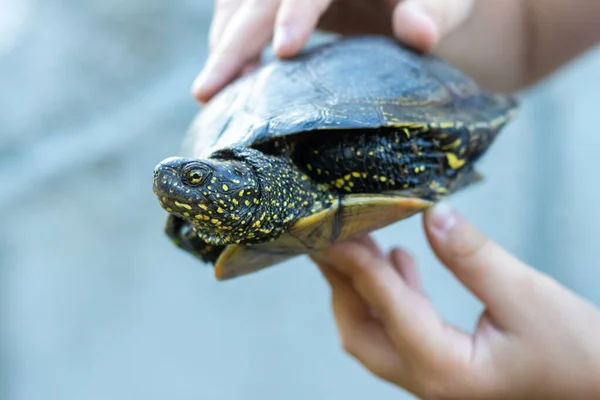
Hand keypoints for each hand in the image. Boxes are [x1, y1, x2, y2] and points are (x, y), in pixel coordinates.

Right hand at [192, 0, 474, 102]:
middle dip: (234, 43)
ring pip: (241, 5)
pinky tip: (229, 81)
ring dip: (223, 47)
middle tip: (207, 90)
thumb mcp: (448, 1)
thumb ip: (434, 9)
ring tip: (210, 93)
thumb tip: (420, 32)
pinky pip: (242, 14)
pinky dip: (230, 46)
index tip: (285, 51)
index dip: (296, 12)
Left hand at [311, 203, 599, 398]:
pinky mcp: (443, 368)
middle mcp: (427, 382)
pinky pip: (400, 332)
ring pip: (375, 333)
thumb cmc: (578, 355)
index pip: (384, 306)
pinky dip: (391, 296)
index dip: (355, 263)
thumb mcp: (526, 297)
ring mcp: (432, 380)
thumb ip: (472, 255)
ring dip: (362, 287)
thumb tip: (431, 213)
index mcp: (443, 369)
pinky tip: (401, 262)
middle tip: (330, 234)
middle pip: (360, 330)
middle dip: (341, 281)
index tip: (331, 228)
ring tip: (361, 240)